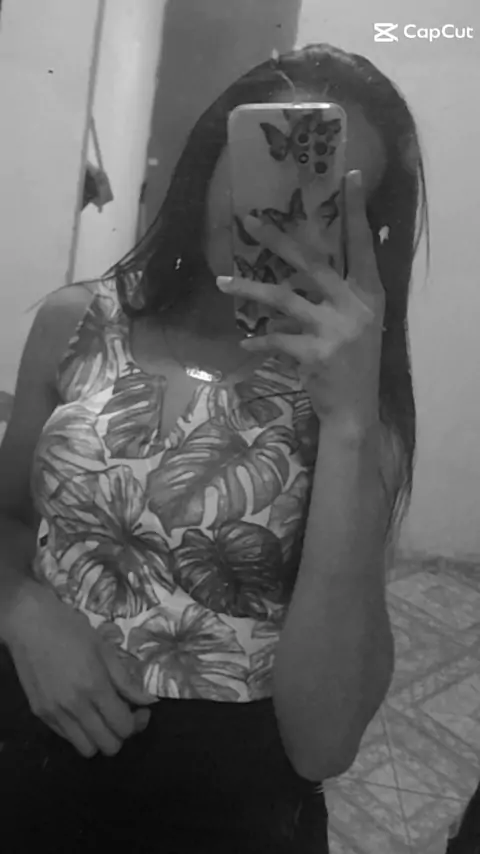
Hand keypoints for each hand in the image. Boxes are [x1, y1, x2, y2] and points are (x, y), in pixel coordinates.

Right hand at [3, 583, 156, 757]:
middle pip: (107, 745)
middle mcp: (74, 706)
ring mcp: (55, 713)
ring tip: (102, 716)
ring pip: (86, 749)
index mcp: (94, 686)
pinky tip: (82, 711)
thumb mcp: (105, 649)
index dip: (137, 723)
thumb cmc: (71, 629)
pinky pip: (66, 737)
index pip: (124, 726)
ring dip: (99, 738)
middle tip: (123, 714)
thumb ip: (126, 680)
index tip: (139, 709)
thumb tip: (149, 701)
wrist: (29, 624)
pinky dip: (80, 731)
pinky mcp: (40, 714)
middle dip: (121, 734)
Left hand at [217, 171, 384, 431]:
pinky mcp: (315, 353)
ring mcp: (335, 329)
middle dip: (279, 239)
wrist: (355, 409)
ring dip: (249, 287)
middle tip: (250, 221)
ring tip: (223, 281)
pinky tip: (244, 342)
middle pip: (312, 262)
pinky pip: (276, 338)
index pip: (363, 244)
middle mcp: (355, 305)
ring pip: (283, 297)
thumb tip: (304, 268)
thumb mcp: (360, 322)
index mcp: (370, 293)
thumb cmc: (355, 362)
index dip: (355, 211)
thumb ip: (339, 294)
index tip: (348, 176)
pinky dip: (258, 340)